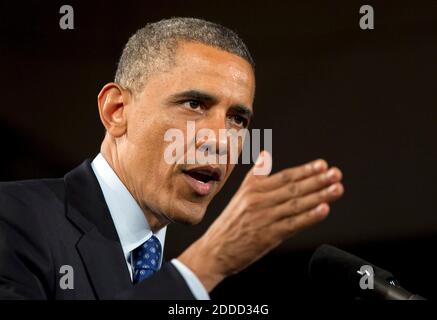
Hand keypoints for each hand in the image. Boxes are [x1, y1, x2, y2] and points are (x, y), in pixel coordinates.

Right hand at [178, 151, 343, 291]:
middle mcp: (259, 201)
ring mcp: (264, 218)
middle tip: (336, 174)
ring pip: (296, 204)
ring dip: (319, 196)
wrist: (215, 250)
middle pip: (293, 188)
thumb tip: (264, 155)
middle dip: (318, 180)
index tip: (322, 165)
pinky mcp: (268, 236)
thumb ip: (255, 175)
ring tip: (337, 188)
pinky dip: (309, 216)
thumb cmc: (230, 223)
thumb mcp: (239, 195)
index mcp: (252, 189)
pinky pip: (293, 224)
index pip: (284, 176)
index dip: (305, 170)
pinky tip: (324, 210)